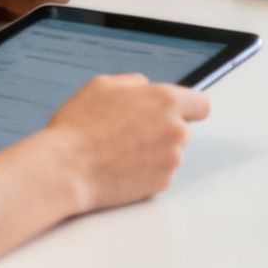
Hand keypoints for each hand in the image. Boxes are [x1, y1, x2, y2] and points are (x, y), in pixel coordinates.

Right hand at [42, 74, 209, 211]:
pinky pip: (159, 175)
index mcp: (164, 101)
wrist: (66, 168)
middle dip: (162, 131)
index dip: (189, 108)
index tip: (180, 113)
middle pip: (182, 130)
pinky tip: (121, 168)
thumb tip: (143, 87)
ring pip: (169, 153)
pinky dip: (145, 173)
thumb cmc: (79, 128)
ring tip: (120, 152)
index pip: (201, 104)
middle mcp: (174, 130)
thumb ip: (132, 83)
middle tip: (131, 134)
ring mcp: (170, 160)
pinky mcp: (160, 184)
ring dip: (153, 153)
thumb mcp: (101, 86)